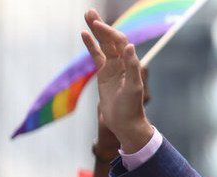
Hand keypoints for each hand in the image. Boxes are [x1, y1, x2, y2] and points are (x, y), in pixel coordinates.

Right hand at [81, 10, 153, 152]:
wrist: (126, 123)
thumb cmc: (132, 107)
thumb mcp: (133, 87)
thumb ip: (133, 66)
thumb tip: (129, 46)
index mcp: (130, 64)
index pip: (120, 42)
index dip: (110, 33)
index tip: (98, 26)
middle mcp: (122, 63)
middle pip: (111, 39)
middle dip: (101, 26)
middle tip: (89, 12)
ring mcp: (113, 67)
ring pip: (103, 45)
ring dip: (96, 31)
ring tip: (88, 16)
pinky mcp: (104, 74)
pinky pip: (97, 56)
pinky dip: (91, 45)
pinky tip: (84, 34)